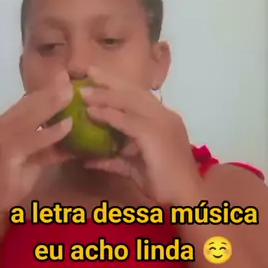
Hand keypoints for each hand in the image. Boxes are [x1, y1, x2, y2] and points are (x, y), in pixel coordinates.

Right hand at [0, 71, 73, 215]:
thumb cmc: (10, 185)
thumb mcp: (33, 161)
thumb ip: (48, 147)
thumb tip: (69, 137)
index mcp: (1, 126)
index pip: (24, 103)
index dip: (45, 90)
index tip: (64, 79)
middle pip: (27, 104)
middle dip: (50, 91)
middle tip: (71, 80)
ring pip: (29, 117)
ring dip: (52, 104)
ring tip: (72, 94)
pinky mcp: (4, 153)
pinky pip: (32, 139)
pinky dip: (50, 132)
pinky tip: (68, 125)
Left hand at [81, 67, 201, 204]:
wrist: (185, 197)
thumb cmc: (163, 184)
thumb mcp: (134, 168)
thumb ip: (114, 160)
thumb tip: (89, 159)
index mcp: (164, 120)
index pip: (139, 97)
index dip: (118, 87)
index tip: (98, 79)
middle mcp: (165, 116)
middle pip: (134, 92)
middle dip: (110, 81)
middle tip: (89, 70)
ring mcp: (162, 123)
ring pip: (130, 102)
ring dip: (105, 95)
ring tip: (83, 91)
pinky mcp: (155, 135)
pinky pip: (128, 120)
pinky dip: (109, 115)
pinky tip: (92, 112)